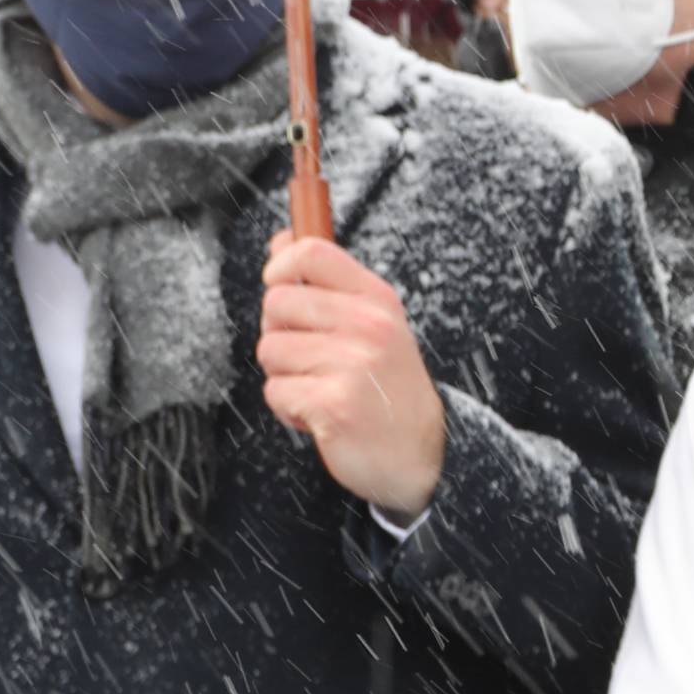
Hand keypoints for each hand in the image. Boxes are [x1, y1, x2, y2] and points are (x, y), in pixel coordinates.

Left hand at [259, 235, 446, 518]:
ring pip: (269, 351)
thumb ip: (327, 283)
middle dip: (281, 334)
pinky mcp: (334, 402)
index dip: (281, 265)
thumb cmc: (389, 387)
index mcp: (377, 299)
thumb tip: (284, 241)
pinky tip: (321, 414)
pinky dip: (290, 409)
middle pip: (276, 303)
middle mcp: (368, 325)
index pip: (311, 252)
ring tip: (322, 387)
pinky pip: (276, 392)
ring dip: (286, 376)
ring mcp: (352, 363)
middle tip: (315, 357)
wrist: (423, 452)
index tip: (282, 284)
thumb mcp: (373, 323)